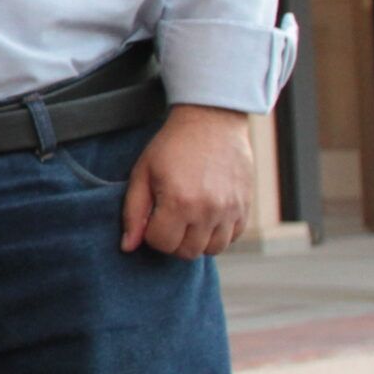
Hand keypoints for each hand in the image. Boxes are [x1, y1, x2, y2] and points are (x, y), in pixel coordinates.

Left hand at [120, 104, 252, 258]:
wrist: (211, 121)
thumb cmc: (172, 146)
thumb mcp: (143, 173)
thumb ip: (134, 212)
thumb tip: (128, 246)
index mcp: (179, 202)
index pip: (161, 243)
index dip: (151, 233)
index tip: (152, 216)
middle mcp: (208, 211)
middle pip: (187, 252)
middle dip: (173, 241)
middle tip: (168, 219)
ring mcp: (230, 210)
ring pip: (212, 250)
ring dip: (196, 241)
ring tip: (188, 218)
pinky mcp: (245, 207)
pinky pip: (232, 238)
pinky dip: (218, 234)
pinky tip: (206, 216)